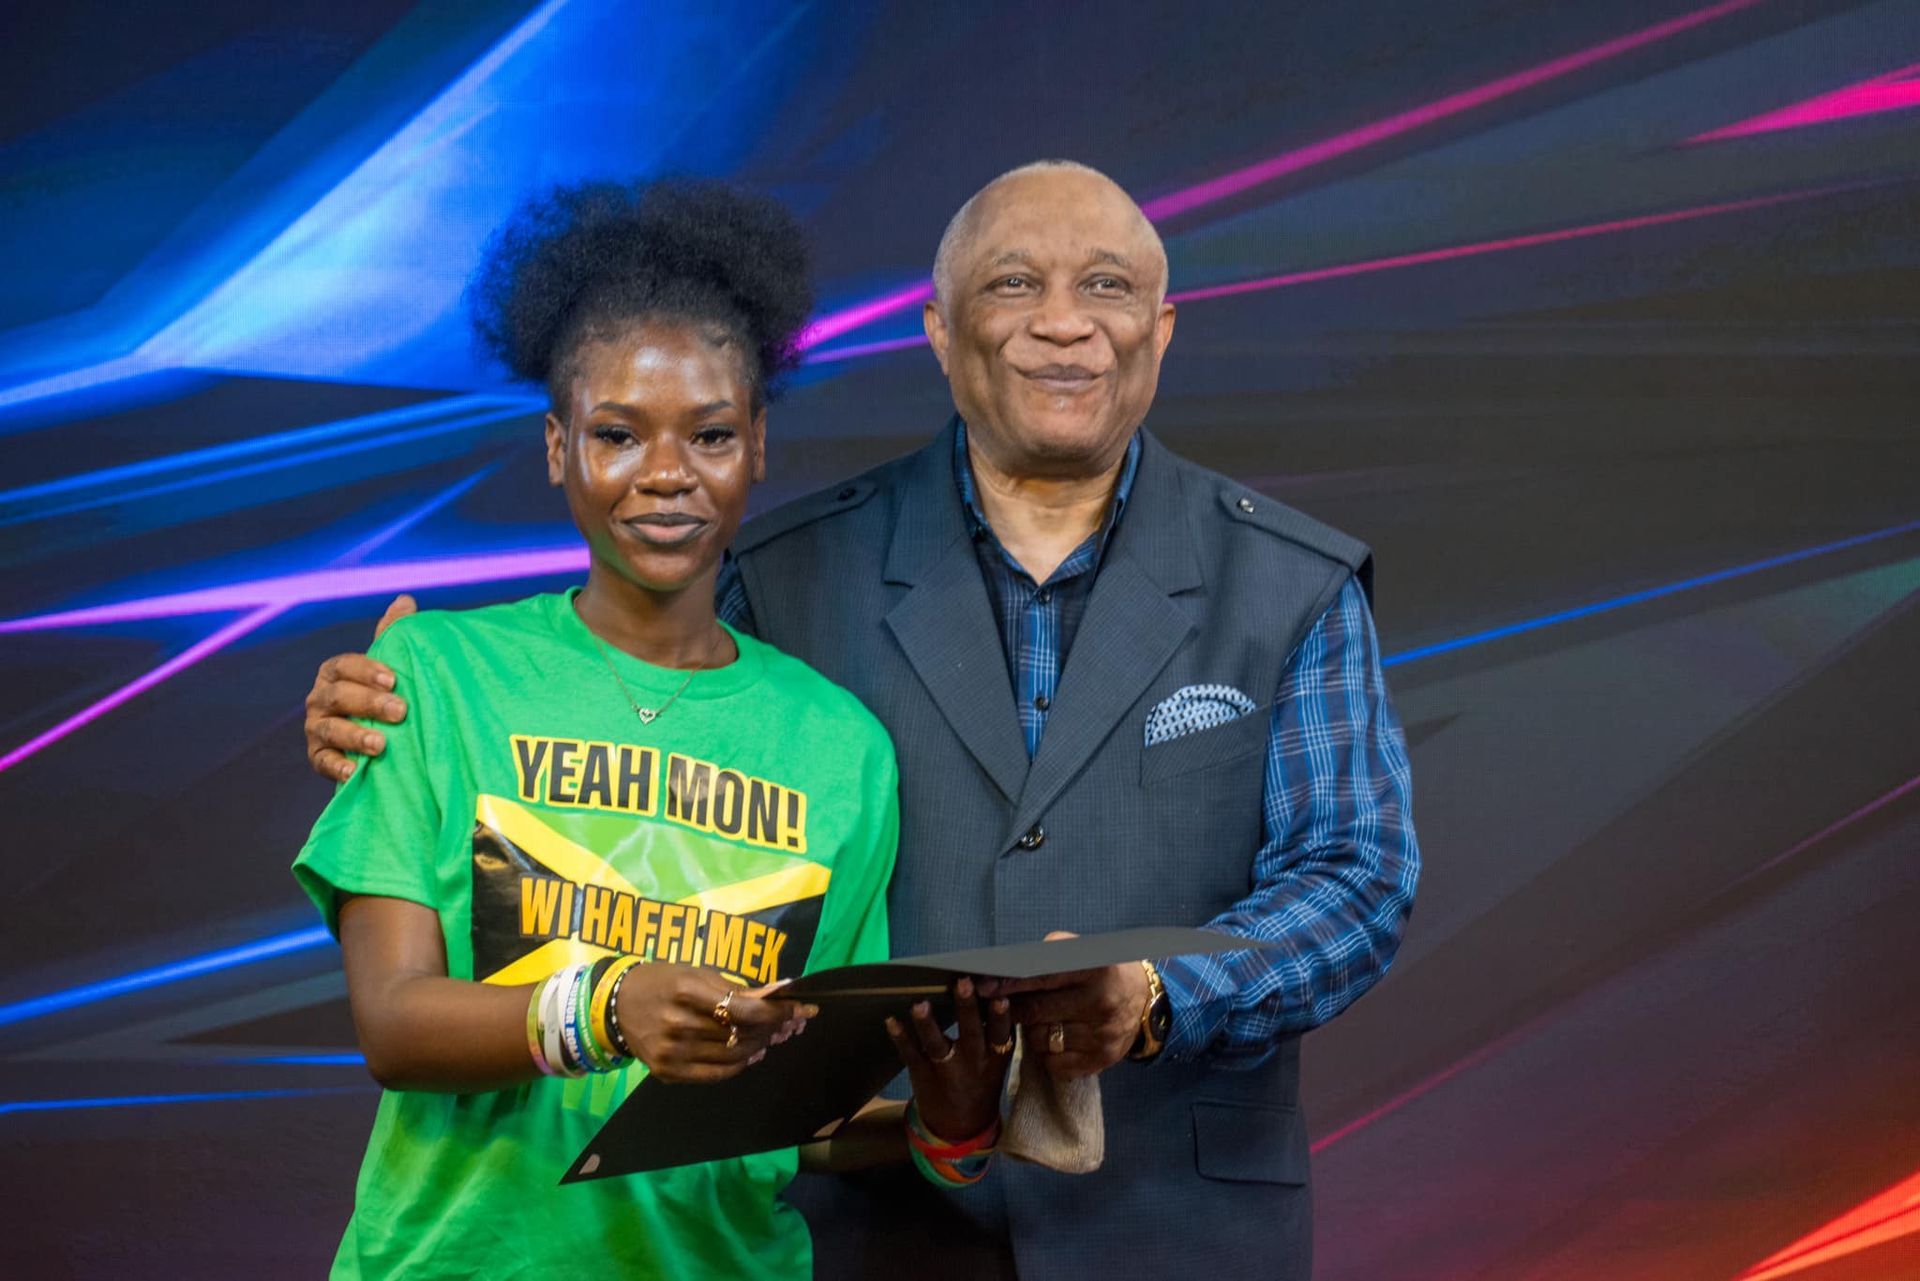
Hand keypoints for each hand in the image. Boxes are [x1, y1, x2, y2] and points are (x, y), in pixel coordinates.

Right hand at [305, 595, 415, 780]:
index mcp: (336, 673)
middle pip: (337, 697)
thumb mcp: (392, 666)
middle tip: (401, 711)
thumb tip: (406, 600)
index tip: (394, 679)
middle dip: (368, 703)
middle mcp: (320, 698)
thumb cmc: (387, 694)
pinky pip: (321, 762)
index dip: (366, 670)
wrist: (382, 741)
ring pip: (328, 729)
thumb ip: (395, 635)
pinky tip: (355, 772)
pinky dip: (337, 767)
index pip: (343, 666)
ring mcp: (317, 728)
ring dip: (354, 736)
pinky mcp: (318, 757)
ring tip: (382, 745)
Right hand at [615, 966, 813, 1083]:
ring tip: (773, 1036)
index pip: (746, 1010)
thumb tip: (781, 992)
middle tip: (791, 1022)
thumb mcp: (698, 973)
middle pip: (742, 1034)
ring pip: (733, 1055)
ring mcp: (672, 1052)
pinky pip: (716, 1074)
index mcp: (687, 991)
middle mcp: (678, 1023)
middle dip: (774, 1028)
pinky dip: (740, 1065)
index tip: (800, 1008)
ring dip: (761, 1046)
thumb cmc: (663, 981)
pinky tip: (751, 1054)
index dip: (778, 1012)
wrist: (616, 1005)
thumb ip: (738, 988)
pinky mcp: (668, 1072)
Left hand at [887, 977, 1012, 1140]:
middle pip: (971, 1033)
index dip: (1001, 1017)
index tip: (1000, 997)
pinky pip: (911, 1054)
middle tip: (963, 983)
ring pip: (937, 1045)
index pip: (1000, 1034)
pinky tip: (891, 1021)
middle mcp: (973, 1062)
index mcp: (995, 1056)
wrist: (962, 1128)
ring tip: (920, 1005)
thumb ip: (996, 1030)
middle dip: (967, 1009)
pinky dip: (900, 1038)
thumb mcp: (997, 1061)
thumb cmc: (981, 1081)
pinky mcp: (922, 1074)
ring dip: (928, 1024)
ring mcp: (946, 1070)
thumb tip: (994, 987)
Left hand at [978, 931, 1148, 1079]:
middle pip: (1036, 1012)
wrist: (1144, 1001)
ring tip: (1036, 1020)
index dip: (1010, 983)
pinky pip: (1054, 1063)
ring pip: (1041, 1040)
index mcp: (1095, 969)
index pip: (1041, 977)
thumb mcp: (1082, 951)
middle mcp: (1100, 1003)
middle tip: (998, 1005)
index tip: (984, 987)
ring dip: (1030, 1031)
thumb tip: (1003, 969)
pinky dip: (1046, 1053)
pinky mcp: (1102, 1059)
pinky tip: (1053, 1039)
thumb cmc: (1101, 971)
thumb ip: (1046, 956)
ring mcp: (1102, 1035)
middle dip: (1013, 1009)